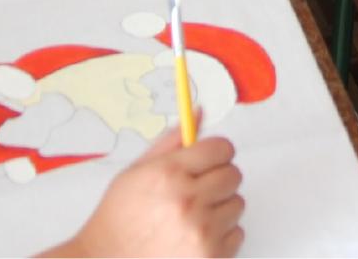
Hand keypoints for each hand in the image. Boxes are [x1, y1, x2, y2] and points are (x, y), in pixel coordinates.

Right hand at [49, 128, 243, 257]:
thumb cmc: (119, 218)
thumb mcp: (137, 171)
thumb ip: (172, 141)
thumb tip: (199, 113)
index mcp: (170, 174)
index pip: (222, 148)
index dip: (214, 153)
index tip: (207, 160)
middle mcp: (188, 201)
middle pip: (234, 174)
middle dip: (217, 179)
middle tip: (196, 191)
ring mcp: (202, 232)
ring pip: (237, 203)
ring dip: (220, 208)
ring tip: (192, 217)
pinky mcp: (211, 256)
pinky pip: (238, 233)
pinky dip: (222, 235)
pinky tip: (196, 236)